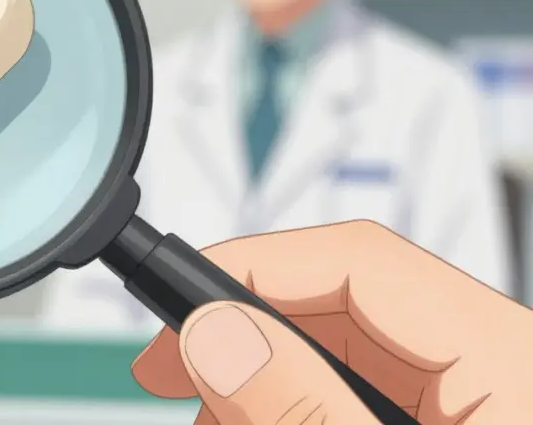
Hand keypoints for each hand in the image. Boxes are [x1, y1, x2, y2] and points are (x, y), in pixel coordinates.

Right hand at [131, 220, 530, 423]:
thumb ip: (304, 408)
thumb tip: (214, 333)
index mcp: (509, 355)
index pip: (358, 258)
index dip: (248, 269)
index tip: (172, 313)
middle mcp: (501, 361)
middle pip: (345, 301)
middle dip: (243, 333)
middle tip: (168, 374)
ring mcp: (486, 393)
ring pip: (348, 348)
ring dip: (261, 375)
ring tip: (208, 413)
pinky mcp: (465, 417)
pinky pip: (366, 387)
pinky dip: (297, 402)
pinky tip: (256, 418)